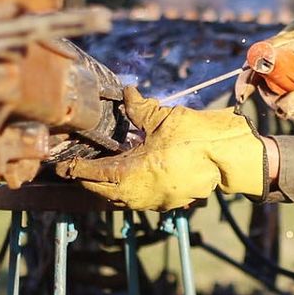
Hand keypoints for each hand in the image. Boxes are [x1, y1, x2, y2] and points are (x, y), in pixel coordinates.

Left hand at [57, 88, 265, 211]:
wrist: (230, 157)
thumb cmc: (198, 136)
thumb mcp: (163, 117)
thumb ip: (139, 107)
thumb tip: (126, 91)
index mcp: (134, 173)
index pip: (95, 175)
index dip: (77, 170)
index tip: (63, 166)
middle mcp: (141, 193)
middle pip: (102, 192)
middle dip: (87, 181)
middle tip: (74, 170)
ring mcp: (155, 201)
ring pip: (119, 199)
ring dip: (106, 188)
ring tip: (96, 174)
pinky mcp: (169, 203)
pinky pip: (137, 200)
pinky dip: (125, 191)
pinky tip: (125, 177)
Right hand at [234, 16, 293, 116]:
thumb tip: (279, 111)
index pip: (261, 55)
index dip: (248, 76)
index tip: (243, 96)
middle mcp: (291, 32)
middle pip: (260, 60)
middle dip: (263, 87)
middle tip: (279, 107)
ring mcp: (291, 34)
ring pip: (268, 63)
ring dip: (274, 85)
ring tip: (293, 102)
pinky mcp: (293, 41)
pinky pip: (277, 60)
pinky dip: (281, 78)